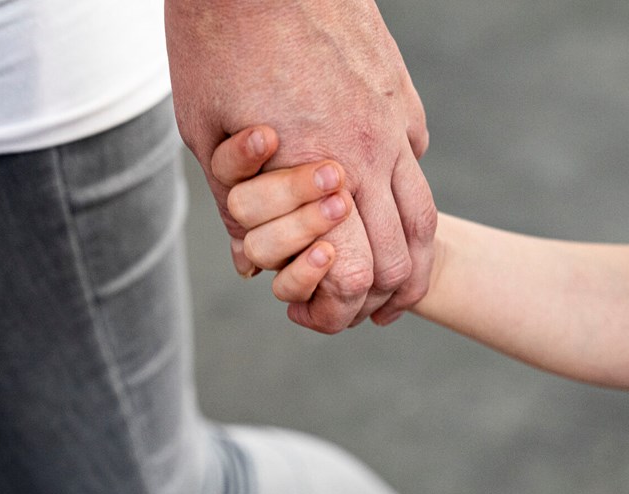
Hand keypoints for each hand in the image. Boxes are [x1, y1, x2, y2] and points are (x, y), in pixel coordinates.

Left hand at [165, 0, 435, 331]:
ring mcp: (394, 117)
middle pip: (405, 252)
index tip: (329, 314)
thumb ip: (234, 206)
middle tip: (366, 308)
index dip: (346, 306)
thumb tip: (249, 262)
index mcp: (322, 169)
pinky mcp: (401, 92)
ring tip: (396, 276)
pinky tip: (382, 198)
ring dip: (412, 253)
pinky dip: (405, 191)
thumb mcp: (204, 134)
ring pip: (424, 210)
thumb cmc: (215, 44)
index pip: (360, 270)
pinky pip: (416, 156)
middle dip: (388, 293)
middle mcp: (372, 149)